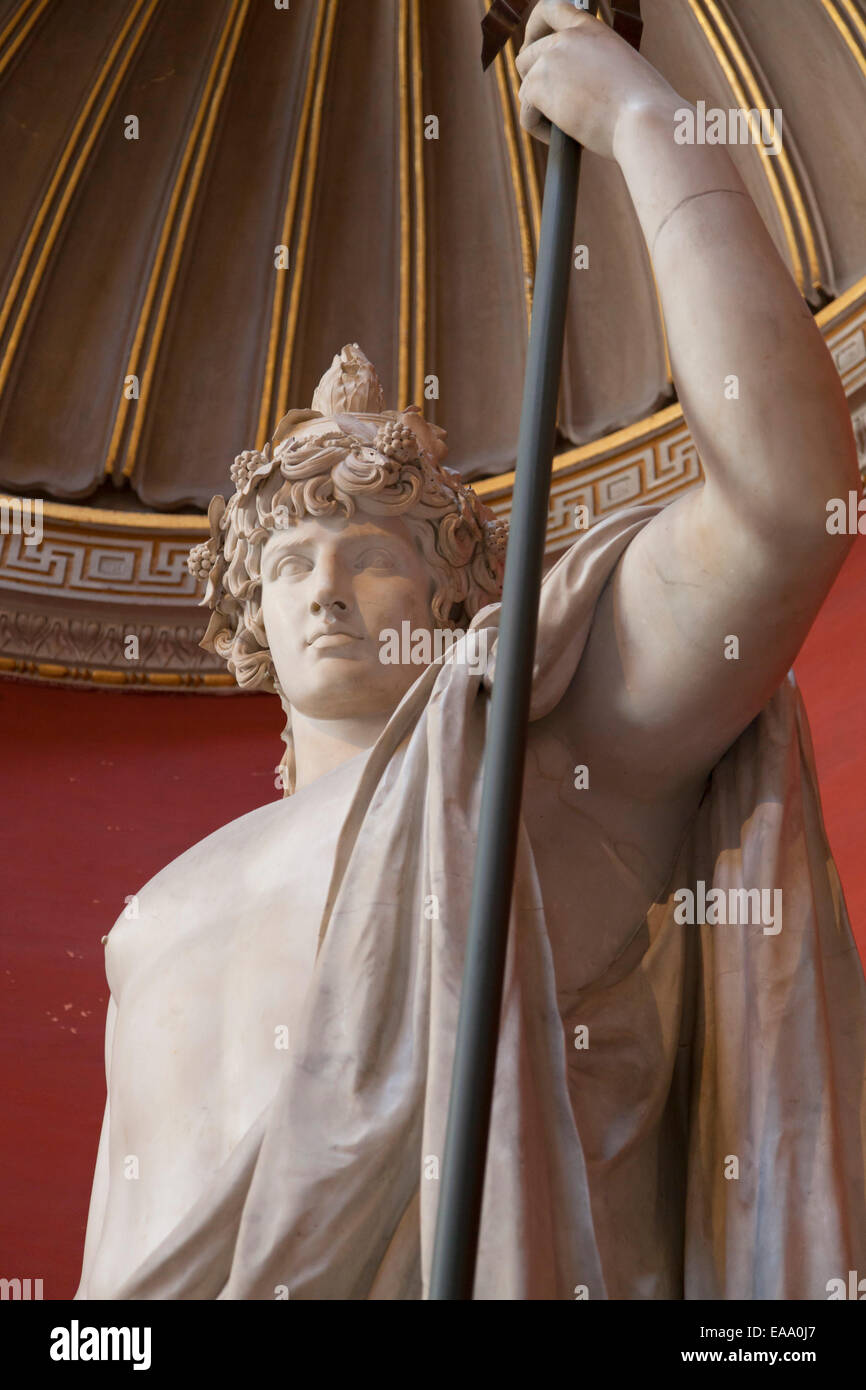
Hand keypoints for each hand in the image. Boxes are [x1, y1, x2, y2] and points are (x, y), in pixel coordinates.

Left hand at [515, 0, 679, 160]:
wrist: (643, 121)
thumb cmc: (643, 108)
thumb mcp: (621, 70)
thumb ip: (593, 66)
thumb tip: (576, 88)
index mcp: (590, 29)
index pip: (552, 10)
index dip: (535, 27)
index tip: (531, 42)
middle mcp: (566, 38)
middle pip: (527, 56)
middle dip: (533, 82)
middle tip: (548, 107)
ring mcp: (549, 60)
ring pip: (525, 87)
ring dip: (539, 110)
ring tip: (565, 128)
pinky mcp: (537, 86)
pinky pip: (526, 114)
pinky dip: (539, 130)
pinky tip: (562, 138)